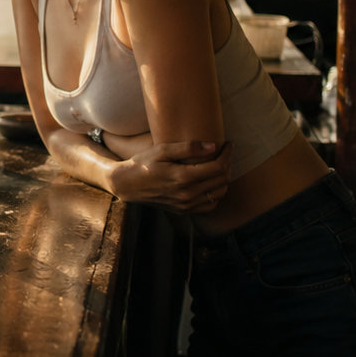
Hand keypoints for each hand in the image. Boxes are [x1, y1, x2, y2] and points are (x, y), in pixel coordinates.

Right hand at [109, 141, 231, 214]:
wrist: (127, 185)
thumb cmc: (143, 163)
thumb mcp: (162, 150)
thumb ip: (188, 148)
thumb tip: (213, 146)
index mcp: (183, 177)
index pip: (218, 167)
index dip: (227, 154)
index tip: (228, 144)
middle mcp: (187, 194)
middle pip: (222, 180)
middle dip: (227, 164)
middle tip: (223, 153)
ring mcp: (186, 205)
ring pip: (220, 194)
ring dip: (224, 179)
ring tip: (219, 166)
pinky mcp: (184, 211)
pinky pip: (211, 205)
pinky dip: (217, 194)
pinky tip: (211, 183)